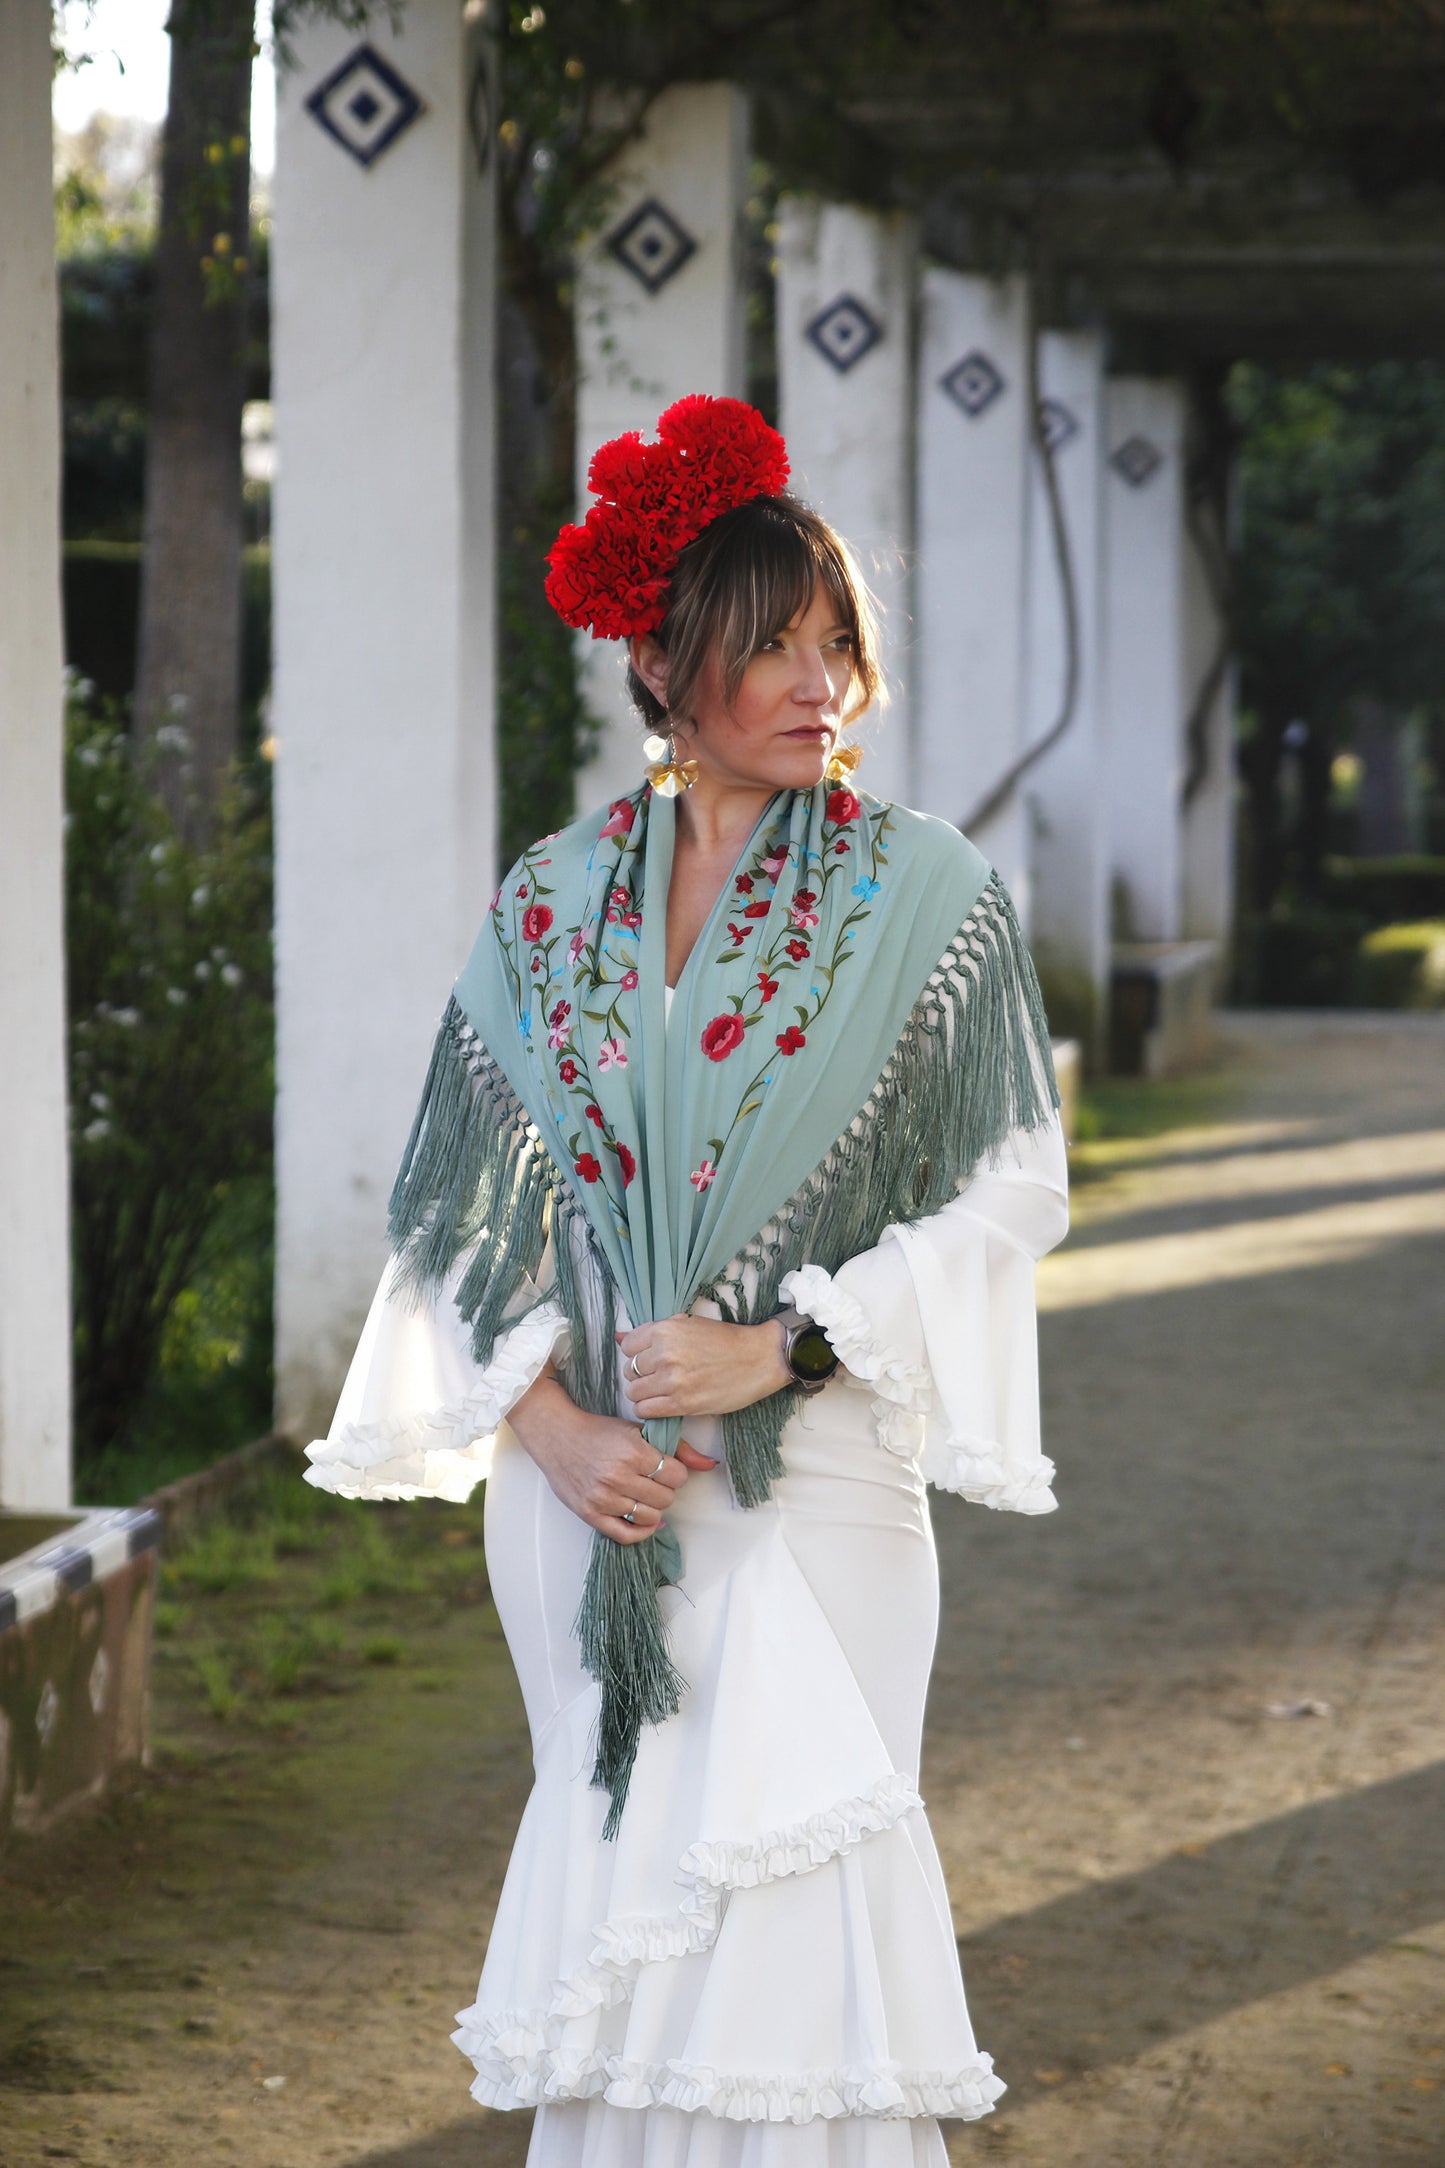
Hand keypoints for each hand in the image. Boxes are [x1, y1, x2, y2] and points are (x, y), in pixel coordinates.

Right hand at [506, 1373, 717, 1544]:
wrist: (557, 1437)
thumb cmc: (598, 1432)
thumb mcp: (638, 1431)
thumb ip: (677, 1447)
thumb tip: (710, 1464)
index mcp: (632, 1451)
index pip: (676, 1476)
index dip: (676, 1472)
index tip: (667, 1468)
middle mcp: (617, 1477)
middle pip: (666, 1498)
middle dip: (665, 1489)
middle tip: (653, 1480)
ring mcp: (603, 1498)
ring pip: (650, 1518)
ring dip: (653, 1508)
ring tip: (644, 1495)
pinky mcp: (590, 1514)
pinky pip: (626, 1535)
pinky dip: (641, 1531)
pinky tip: (643, 1519)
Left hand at [616, 1314, 790, 1420]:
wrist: (759, 1358)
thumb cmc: (725, 1340)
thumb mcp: (687, 1324)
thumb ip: (653, 1332)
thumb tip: (618, 1338)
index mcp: (665, 1330)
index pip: (628, 1347)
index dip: (637, 1354)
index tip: (650, 1359)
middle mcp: (664, 1354)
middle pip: (628, 1370)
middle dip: (640, 1374)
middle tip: (658, 1376)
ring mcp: (672, 1380)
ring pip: (634, 1392)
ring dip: (643, 1393)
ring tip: (661, 1391)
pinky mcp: (681, 1403)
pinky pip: (645, 1410)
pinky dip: (649, 1409)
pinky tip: (663, 1403)